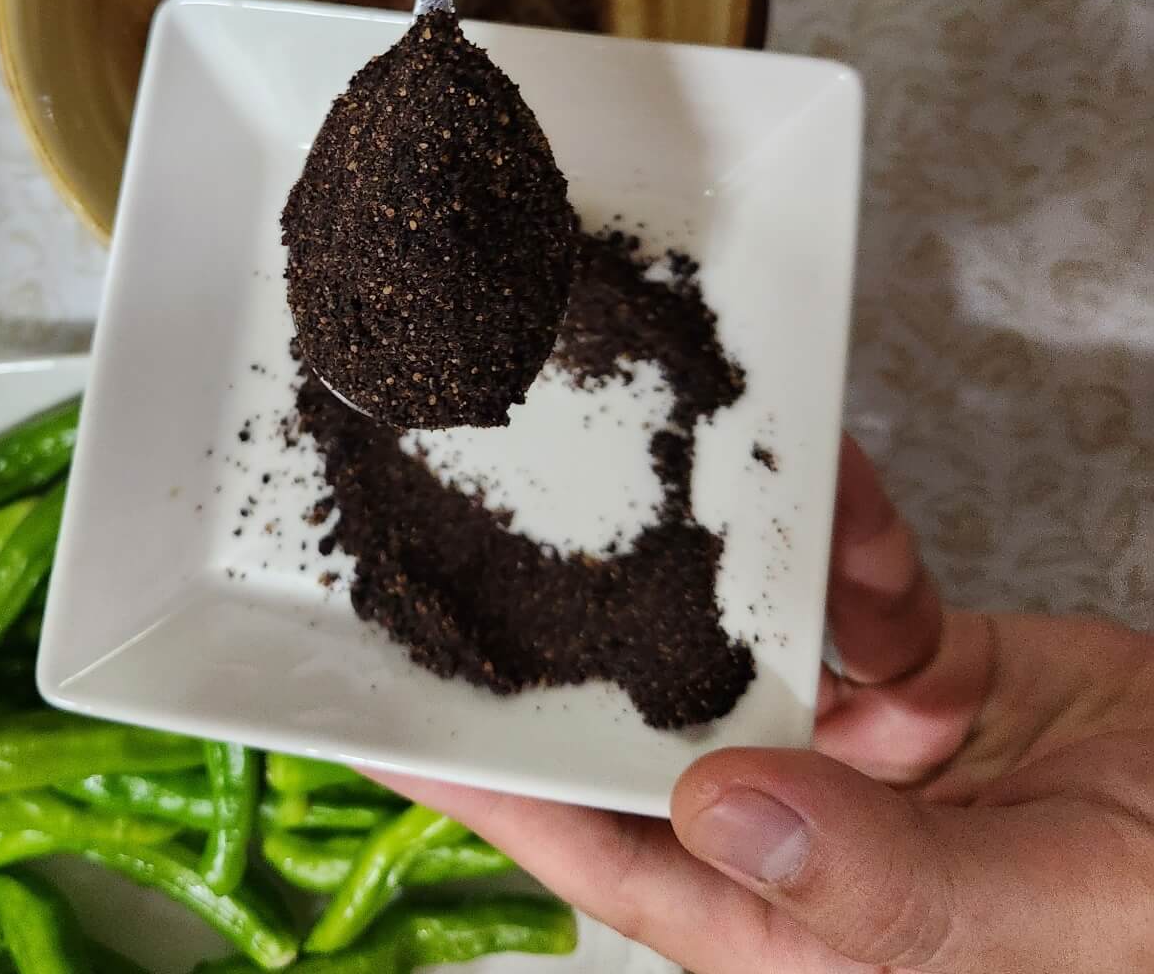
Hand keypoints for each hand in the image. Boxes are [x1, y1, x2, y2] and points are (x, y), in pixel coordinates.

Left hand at [375, 438, 1153, 971]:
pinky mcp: (910, 668)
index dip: (498, 796)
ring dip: (756, 571)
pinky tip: (865, 515)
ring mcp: (851, 742)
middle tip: (519, 534)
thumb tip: (719, 807)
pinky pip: (849, 587)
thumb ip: (891, 883)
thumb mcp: (1049, 912)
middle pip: (658, 726)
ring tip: (770, 527)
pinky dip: (856, 543)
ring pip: (749, 632)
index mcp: (800, 927)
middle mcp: (802, 829)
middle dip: (606, 636)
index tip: (394, 725)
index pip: (611, 856)